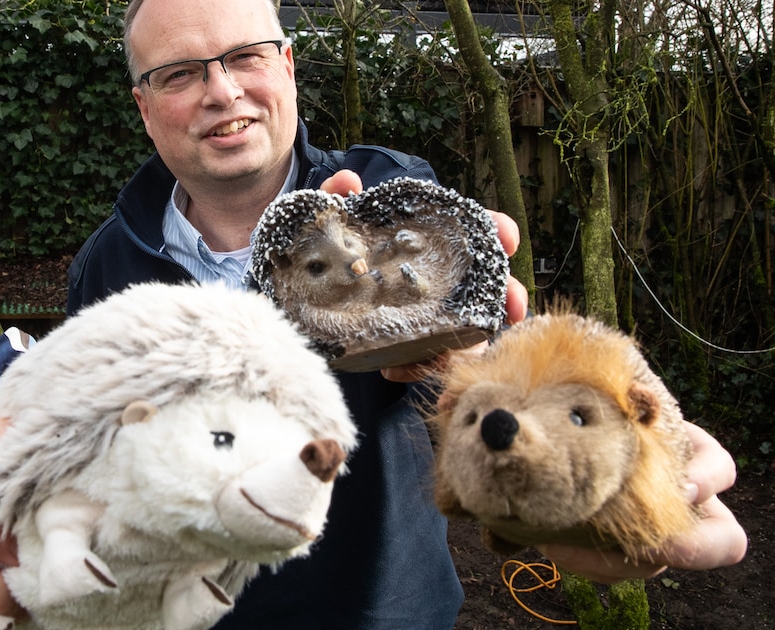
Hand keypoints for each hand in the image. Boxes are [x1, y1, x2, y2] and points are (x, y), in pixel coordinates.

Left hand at [317, 170, 528, 381]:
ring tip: (457, 352)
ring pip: (463, 332)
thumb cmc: (318, 251)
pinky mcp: (398, 347)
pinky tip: (393, 370)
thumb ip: (333, 198)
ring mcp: (419, 316)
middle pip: (484, 287)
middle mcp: (431, 279)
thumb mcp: (322, 221)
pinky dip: (413, 369)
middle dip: (507, 296)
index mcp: (422, 242)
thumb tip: (349, 181)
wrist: (286, 291)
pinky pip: (420, 363)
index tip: (506, 236)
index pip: (472, 232)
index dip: (496, 231)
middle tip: (513, 307)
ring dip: (468, 345)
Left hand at [536, 421, 747, 582]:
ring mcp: (654, 535)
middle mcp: (685, 505)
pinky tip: (552, 543)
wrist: (556, 437)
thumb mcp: (612, 402)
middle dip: (689, 548)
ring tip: (567, 541)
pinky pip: (613, 572)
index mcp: (691, 459)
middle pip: (720, 542)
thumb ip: (629, 401)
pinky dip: (584, 562)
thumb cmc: (591, 410)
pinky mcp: (617, 554)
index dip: (707, 480)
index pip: (721, 470)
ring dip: (615, 559)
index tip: (681, 486)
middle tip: (651, 544)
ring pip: (654, 566)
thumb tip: (636, 393)